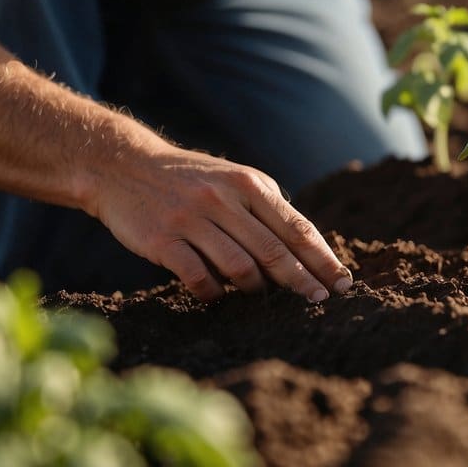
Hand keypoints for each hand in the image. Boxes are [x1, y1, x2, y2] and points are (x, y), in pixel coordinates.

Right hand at [84, 146, 351, 301]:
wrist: (123, 165)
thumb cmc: (189, 180)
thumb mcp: (232, 180)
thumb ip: (266, 209)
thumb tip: (305, 251)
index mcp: (249, 184)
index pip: (297, 227)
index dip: (323, 258)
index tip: (343, 281)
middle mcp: (224, 199)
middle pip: (275, 251)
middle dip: (304, 280)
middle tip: (321, 301)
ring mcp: (193, 219)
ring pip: (241, 267)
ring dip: (256, 289)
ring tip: (261, 296)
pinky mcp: (163, 240)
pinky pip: (198, 277)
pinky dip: (214, 292)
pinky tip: (217, 296)